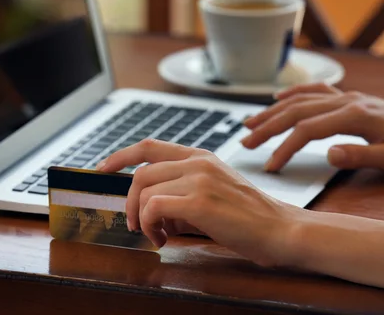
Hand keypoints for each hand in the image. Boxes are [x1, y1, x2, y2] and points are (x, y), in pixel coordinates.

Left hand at [96, 139, 300, 266]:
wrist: (279, 229)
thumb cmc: (248, 217)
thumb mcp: (213, 192)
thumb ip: (181, 191)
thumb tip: (150, 207)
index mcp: (200, 157)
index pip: (151, 146)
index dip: (122, 155)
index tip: (104, 168)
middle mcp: (198, 162)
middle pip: (141, 171)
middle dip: (129, 201)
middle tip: (135, 223)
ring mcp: (199, 178)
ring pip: (145, 189)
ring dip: (142, 217)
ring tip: (157, 235)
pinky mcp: (200, 200)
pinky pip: (154, 206)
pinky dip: (150, 225)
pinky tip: (165, 237)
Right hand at [241, 83, 383, 174]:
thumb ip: (361, 156)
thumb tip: (328, 154)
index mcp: (355, 116)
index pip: (308, 130)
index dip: (284, 147)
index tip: (270, 165)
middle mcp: (347, 101)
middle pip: (296, 111)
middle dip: (268, 127)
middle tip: (245, 142)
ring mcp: (347, 97)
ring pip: (300, 100)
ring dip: (272, 111)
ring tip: (249, 122)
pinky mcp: (349, 98)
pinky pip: (315, 90)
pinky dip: (293, 93)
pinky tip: (278, 98)